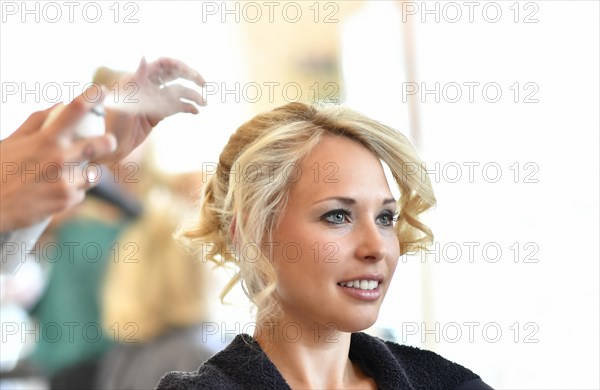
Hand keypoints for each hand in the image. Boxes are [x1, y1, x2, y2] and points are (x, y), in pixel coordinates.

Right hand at [0, 93, 116, 231]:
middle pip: (102, 144)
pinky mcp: (67, 201)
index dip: (92, 97)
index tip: (101, 92)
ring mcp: (66, 181)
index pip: (75, 110)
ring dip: (86, 173)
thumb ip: (37, 123)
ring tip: (67, 174)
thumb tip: (58, 105)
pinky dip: (72, 192)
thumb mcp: (12, 142)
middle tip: (107, 142)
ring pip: (94, 174)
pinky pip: (81, 194)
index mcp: (46, 139)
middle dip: (108, 142)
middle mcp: (61, 158)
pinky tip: (55, 191)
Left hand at [100, 57, 205, 162]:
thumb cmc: (112, 121)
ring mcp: (153, 101)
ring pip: (178, 92)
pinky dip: (186, 108)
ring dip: (192, 96)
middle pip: (174, 75)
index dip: (180, 67)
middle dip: (191, 78)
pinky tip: (196, 112)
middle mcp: (147, 87)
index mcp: (139, 78)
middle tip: (205, 86)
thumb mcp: (124, 100)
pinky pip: (175, 107)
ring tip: (204, 104)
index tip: (194, 76)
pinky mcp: (156, 115)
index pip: (164, 65)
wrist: (109, 146)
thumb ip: (136, 78)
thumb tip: (145, 57)